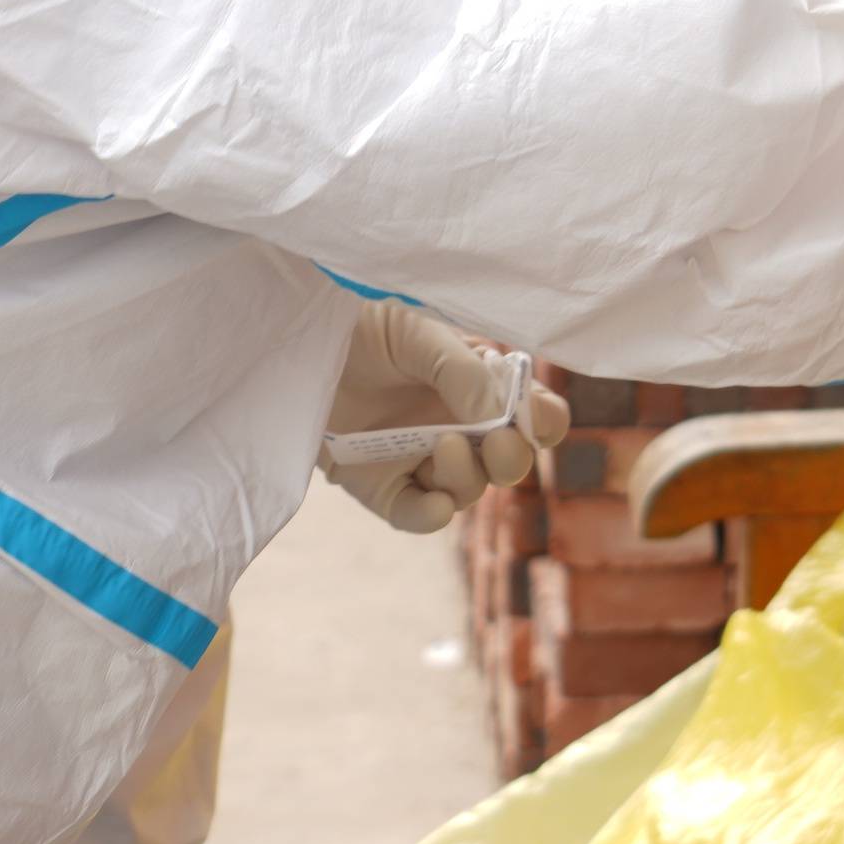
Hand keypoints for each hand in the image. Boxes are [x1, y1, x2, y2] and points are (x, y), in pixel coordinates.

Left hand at [318, 299, 564, 532]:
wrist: (298, 344)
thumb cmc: (364, 328)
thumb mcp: (419, 333)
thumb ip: (465, 373)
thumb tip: (500, 424)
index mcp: (480, 386)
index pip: (535, 415)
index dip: (544, 422)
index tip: (534, 420)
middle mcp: (460, 428)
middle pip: (509, 462)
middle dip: (511, 458)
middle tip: (495, 442)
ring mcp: (423, 461)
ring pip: (467, 490)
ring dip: (467, 477)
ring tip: (443, 446)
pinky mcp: (386, 488)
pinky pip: (419, 515)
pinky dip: (432, 515)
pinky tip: (434, 503)